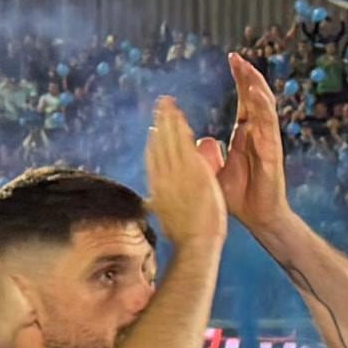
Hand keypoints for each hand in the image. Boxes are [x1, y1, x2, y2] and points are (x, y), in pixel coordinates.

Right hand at [143, 94, 225, 254]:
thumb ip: (159, 204)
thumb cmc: (185, 237)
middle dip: (159, 123)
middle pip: (158, 145)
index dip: (153, 142)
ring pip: (169, 142)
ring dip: (168, 120)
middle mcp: (164, 179)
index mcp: (158, 189)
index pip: (154, 160)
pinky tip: (180, 118)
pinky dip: (180, 131)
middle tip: (159, 105)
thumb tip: (151, 202)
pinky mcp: (192, 173)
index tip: (154, 129)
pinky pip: (184, 146)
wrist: (196, 244)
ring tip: (167, 103)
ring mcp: (177, 175)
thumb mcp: (166, 218)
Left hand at [220, 53, 293, 236]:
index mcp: (246, 134)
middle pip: (255, 97)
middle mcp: (259, 133)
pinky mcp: (272, 151)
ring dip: (256, 86)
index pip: (245, 100)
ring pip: (264, 106)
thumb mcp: (215, 170)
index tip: (232, 59)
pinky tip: (255, 94)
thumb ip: (207, 154)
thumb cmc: (238, 196)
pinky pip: (269, 125)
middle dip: (247, 76)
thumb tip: (197, 140)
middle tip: (237, 57)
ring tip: (246, 68)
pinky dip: (262, 108)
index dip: (240, 80)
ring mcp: (267, 140)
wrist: (257, 218)